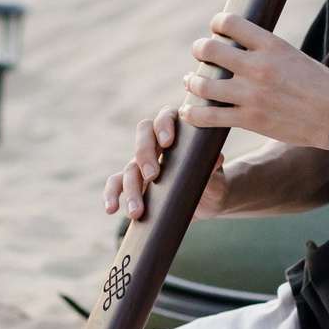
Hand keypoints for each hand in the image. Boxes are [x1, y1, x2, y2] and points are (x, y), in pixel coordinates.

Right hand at [101, 106, 231, 221]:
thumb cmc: (214, 184)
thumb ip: (213, 169)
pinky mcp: (135, 183)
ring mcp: (143, 163)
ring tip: (137, 212)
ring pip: (130, 166)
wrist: (208, 203)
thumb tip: (216, 158)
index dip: (163, 125)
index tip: (167, 142)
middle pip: (143, 137)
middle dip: (145, 155)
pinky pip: (116, 184)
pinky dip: (111, 195)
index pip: (166, 117)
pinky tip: (111, 209)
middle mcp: (157, 143)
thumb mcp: (217, 179)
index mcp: (179, 132)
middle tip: (153, 176)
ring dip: (131, 188)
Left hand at [178, 13, 328, 146]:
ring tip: (191, 80)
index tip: (216, 28)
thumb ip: (266, 50)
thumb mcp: (294, 55)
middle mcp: (258, 67)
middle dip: (199, 49)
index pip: (229, 22)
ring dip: (191, 81)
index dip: (216, 23)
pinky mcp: (249, 121)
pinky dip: (192, 113)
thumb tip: (240, 43)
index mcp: (272, 45)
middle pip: (208, 49)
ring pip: (202, 84)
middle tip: (201, 53)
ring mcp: (252, 95)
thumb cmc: (319, 85)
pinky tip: (188, 110)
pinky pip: (208, 117)